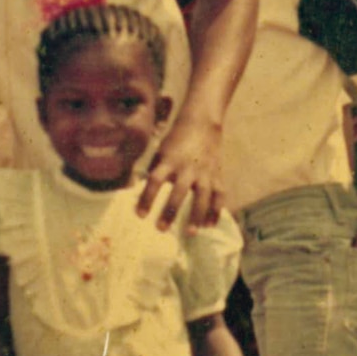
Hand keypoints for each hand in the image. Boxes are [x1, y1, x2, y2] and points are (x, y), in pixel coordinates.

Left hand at [139, 114, 225, 229]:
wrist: (202, 123)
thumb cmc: (176, 141)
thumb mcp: (160, 151)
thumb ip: (154, 170)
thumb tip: (138, 191)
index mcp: (169, 160)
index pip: (155, 181)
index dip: (146, 198)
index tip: (140, 215)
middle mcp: (186, 168)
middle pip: (178, 192)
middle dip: (170, 211)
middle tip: (161, 229)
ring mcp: (204, 172)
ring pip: (202, 197)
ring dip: (196, 216)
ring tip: (190, 232)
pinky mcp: (217, 175)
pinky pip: (219, 196)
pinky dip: (215, 211)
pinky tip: (209, 225)